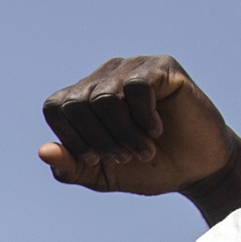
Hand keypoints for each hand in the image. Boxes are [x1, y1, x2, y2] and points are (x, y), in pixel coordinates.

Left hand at [38, 56, 238, 197]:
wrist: (197, 169)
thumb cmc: (149, 168)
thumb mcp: (103, 175)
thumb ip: (71, 167)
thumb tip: (42, 151)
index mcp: (84, 97)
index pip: (54, 107)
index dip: (70, 138)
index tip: (95, 160)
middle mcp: (104, 76)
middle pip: (76, 103)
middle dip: (98, 140)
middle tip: (124, 157)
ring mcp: (132, 67)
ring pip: (105, 96)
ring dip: (123, 133)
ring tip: (144, 150)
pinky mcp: (161, 66)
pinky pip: (136, 87)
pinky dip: (144, 117)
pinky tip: (157, 129)